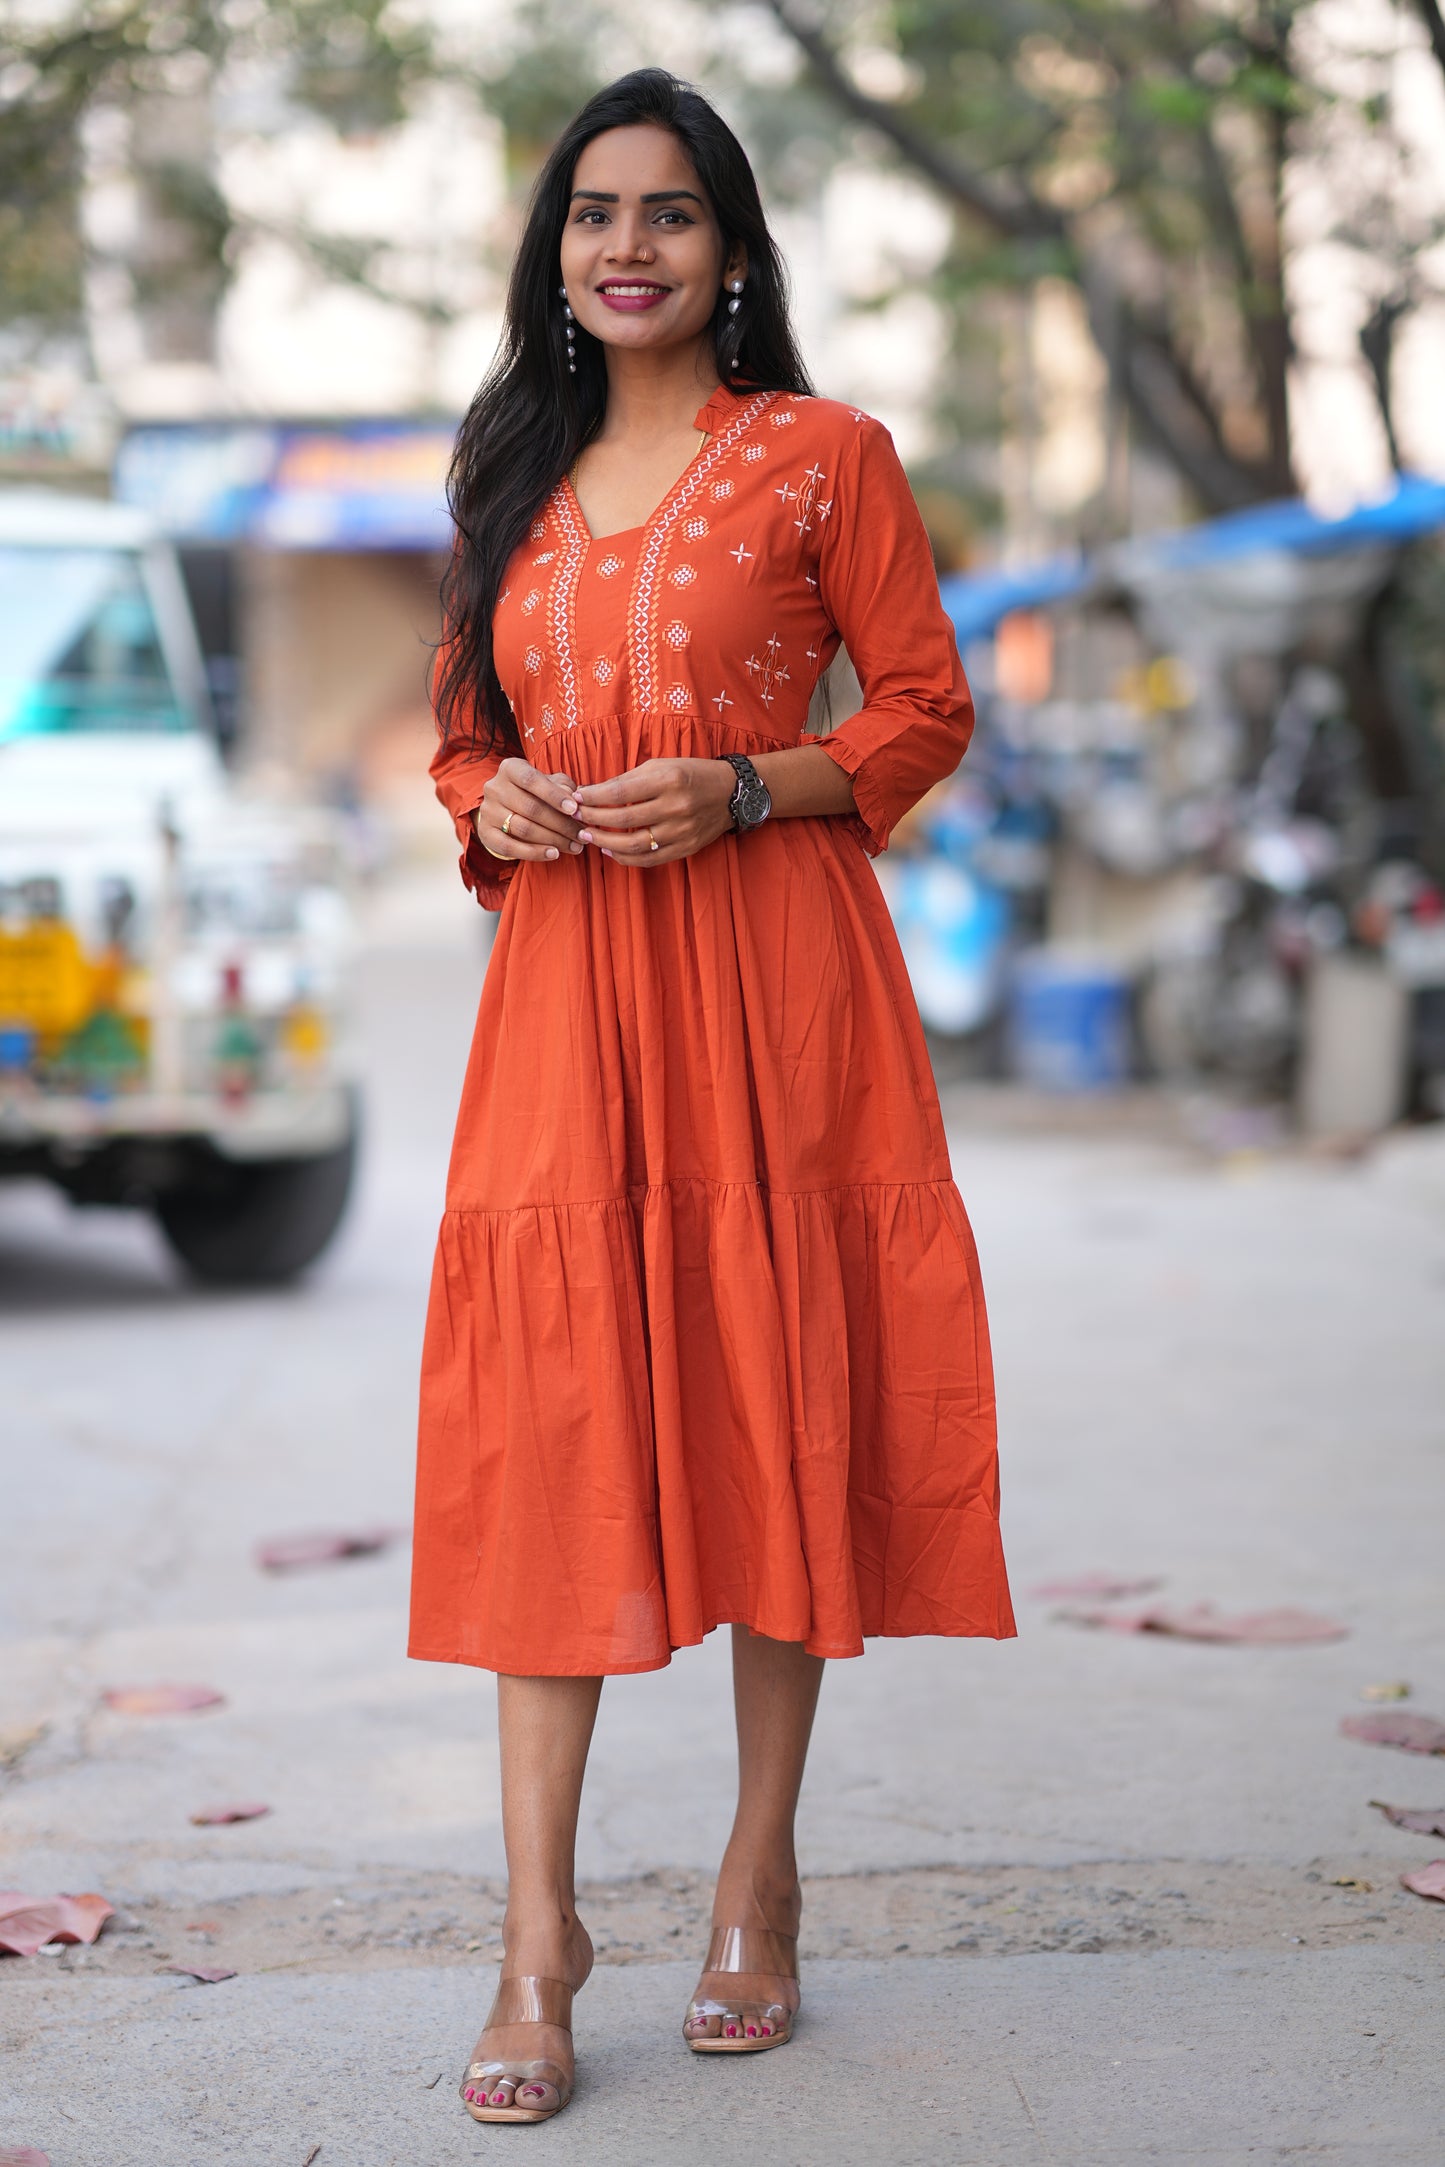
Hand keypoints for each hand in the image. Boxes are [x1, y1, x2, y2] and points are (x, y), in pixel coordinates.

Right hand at [475, 759, 582, 861]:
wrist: (504, 808)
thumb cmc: (535, 792)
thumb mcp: (550, 783)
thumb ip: (563, 787)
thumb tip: (575, 800)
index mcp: (510, 768)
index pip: (531, 779)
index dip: (554, 795)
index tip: (574, 809)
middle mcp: (494, 787)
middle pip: (531, 808)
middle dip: (562, 824)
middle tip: (582, 835)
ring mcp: (488, 811)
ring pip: (524, 829)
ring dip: (554, 840)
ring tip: (575, 846)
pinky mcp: (485, 833)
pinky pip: (510, 847)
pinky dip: (534, 853)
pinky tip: (554, 854)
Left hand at [572, 759, 734, 865]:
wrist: (731, 792)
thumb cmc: (691, 773)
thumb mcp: (660, 766)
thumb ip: (627, 780)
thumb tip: (592, 792)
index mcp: (667, 780)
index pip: (619, 792)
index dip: (592, 797)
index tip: (576, 797)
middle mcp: (675, 806)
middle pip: (622, 820)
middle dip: (592, 819)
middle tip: (575, 818)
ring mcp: (681, 831)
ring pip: (633, 845)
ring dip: (604, 842)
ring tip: (587, 836)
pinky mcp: (685, 848)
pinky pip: (648, 860)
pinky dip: (625, 858)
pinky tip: (610, 850)